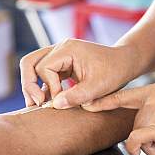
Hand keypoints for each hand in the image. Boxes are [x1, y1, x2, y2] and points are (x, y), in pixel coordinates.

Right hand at [19, 39, 136, 108]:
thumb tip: (54, 105)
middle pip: (29, 62)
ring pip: (32, 66)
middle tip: (35, 104)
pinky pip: (42, 73)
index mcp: (68, 49)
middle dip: (29, 84)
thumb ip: (76, 96)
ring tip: (36, 104)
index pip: (44, 68)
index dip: (48, 86)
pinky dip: (41, 86)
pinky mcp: (61, 63)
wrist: (125, 62)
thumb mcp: (98, 87)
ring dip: (32, 85)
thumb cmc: (114, 71)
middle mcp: (59, 48)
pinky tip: (46, 101)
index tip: (59, 100)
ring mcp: (59, 55)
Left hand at [84, 83, 154, 154]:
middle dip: (147, 139)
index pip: (124, 95)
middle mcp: (150, 99)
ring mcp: (151, 112)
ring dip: (152, 148)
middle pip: (134, 124)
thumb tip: (151, 132)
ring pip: (137, 136)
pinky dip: (144, 151)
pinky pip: (136, 142)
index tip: (87, 104)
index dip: (105, 101)